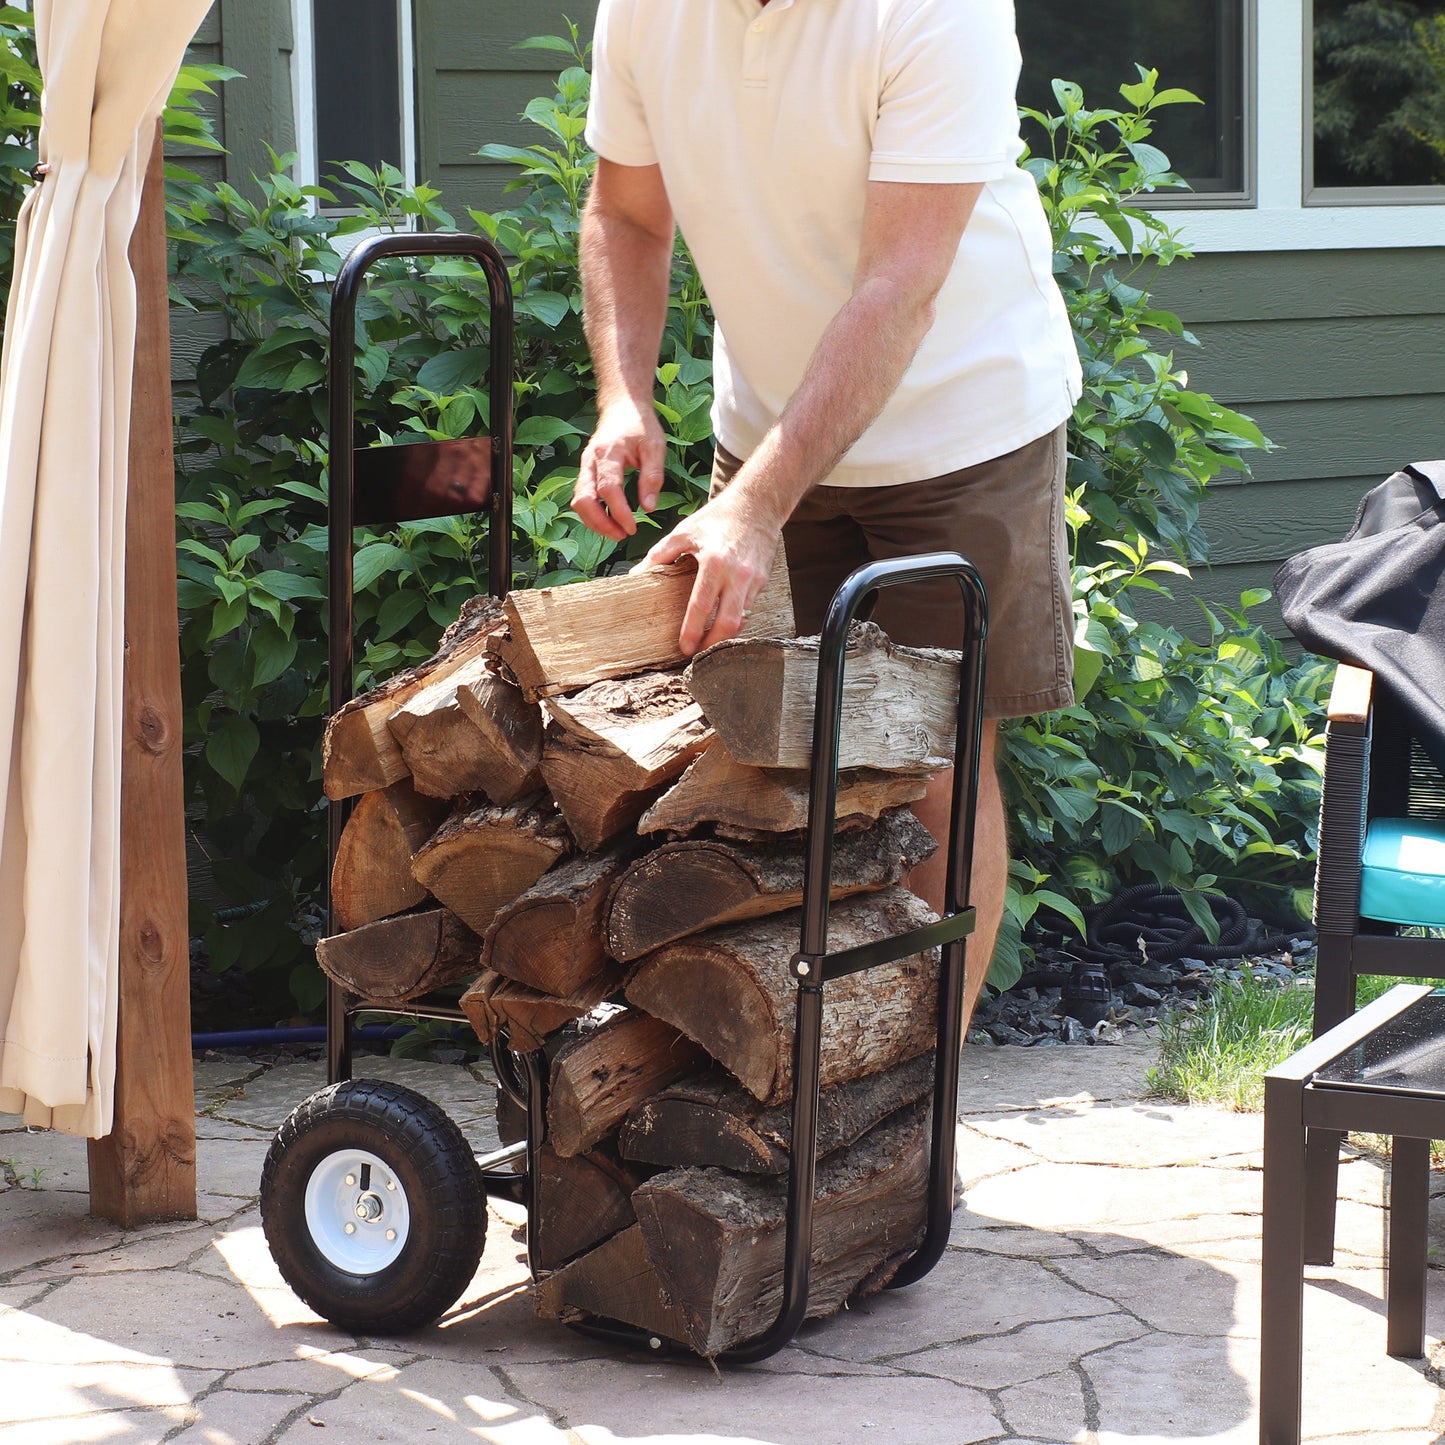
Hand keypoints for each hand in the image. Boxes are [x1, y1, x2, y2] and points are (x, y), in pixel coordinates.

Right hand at [572, 402, 666, 540]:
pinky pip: (581, 497)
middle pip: (584, 499)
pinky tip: (609, 521)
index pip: (608, 489)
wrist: (621, 406)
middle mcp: (590, 460)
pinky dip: (592, 513)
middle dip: (601, 523)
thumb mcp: (655, 447)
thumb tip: (648, 508)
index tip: (632, 528)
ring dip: (594, 522)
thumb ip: (652, 478)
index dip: (619, 512)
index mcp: (608, 452)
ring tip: (617, 532)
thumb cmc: (640, 425)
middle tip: (622, 535)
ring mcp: (584, 466)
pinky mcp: (585, 471)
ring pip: (578, 501)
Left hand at [636, 487, 779, 654]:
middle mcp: (738, 575)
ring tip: (709, 644)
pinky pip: (749, 608)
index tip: (684, 647)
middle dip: (712, 645)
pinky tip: (723, 623)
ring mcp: (754, 580)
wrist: (757, 505)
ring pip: (741, 620)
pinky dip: (736, 620)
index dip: (693, 631)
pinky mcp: (763, 581)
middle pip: (728, 623)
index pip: (701, 607)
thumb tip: (637, 574)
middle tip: (698, 654)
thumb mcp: (685, 531)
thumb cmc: (718, 518)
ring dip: (725, 636)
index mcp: (714, 563)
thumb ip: (661, 554)